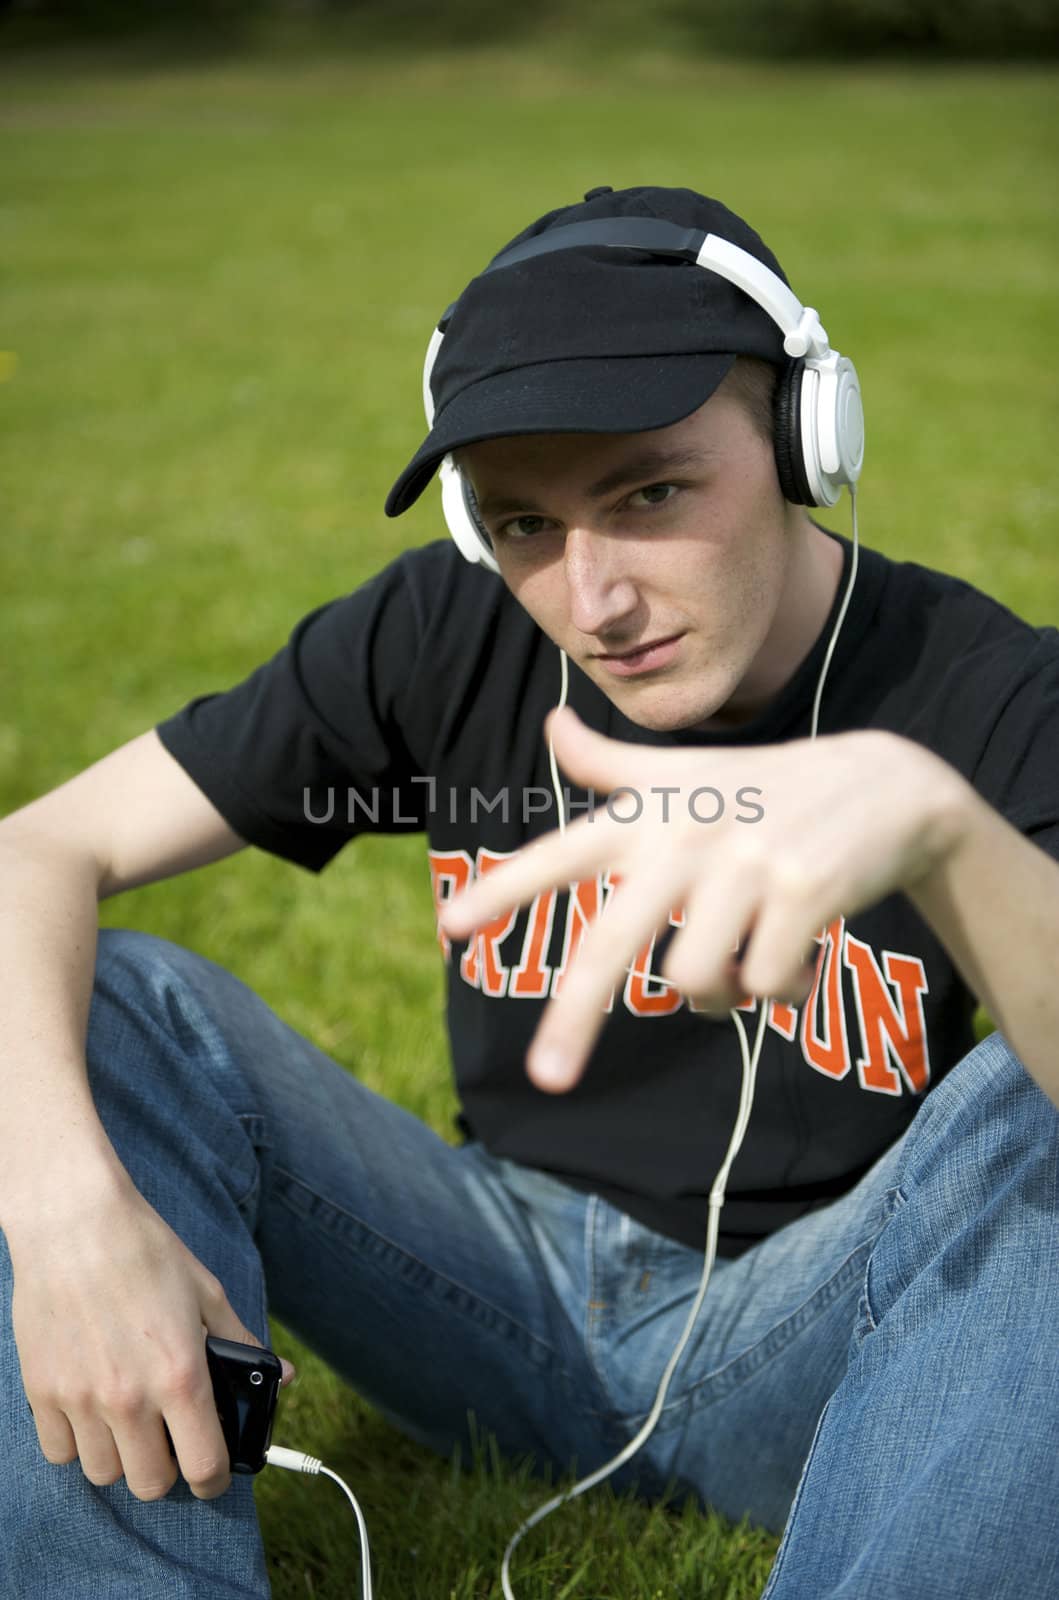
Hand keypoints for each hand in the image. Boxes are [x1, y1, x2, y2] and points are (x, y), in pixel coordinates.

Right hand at [8, 1160, 294, 1501]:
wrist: (74, 1221)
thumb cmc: (145, 1250)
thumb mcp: (206, 1292)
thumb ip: (241, 1342)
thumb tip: (282, 1375)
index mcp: (180, 1374)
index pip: (204, 1465)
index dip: (215, 1479)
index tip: (214, 1473)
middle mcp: (129, 1397)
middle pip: (150, 1484)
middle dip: (168, 1470)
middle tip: (170, 1442)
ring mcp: (81, 1398)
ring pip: (103, 1473)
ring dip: (121, 1456)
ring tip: (130, 1422)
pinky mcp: (43, 1391)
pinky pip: (60, 1452)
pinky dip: (77, 1443)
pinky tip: (91, 1411)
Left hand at [441, 707, 966, 1090]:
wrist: (885, 786)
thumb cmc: (765, 790)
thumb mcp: (686, 774)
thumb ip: (612, 764)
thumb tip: (552, 725)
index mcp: (650, 814)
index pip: (562, 852)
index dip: (504, 889)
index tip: (449, 926)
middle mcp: (687, 839)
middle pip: (613, 943)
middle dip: (574, 1017)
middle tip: (546, 1081)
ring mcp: (745, 866)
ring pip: (695, 982)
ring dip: (718, 993)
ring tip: (746, 954)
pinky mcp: (803, 894)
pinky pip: (765, 984)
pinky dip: (779, 987)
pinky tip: (800, 946)